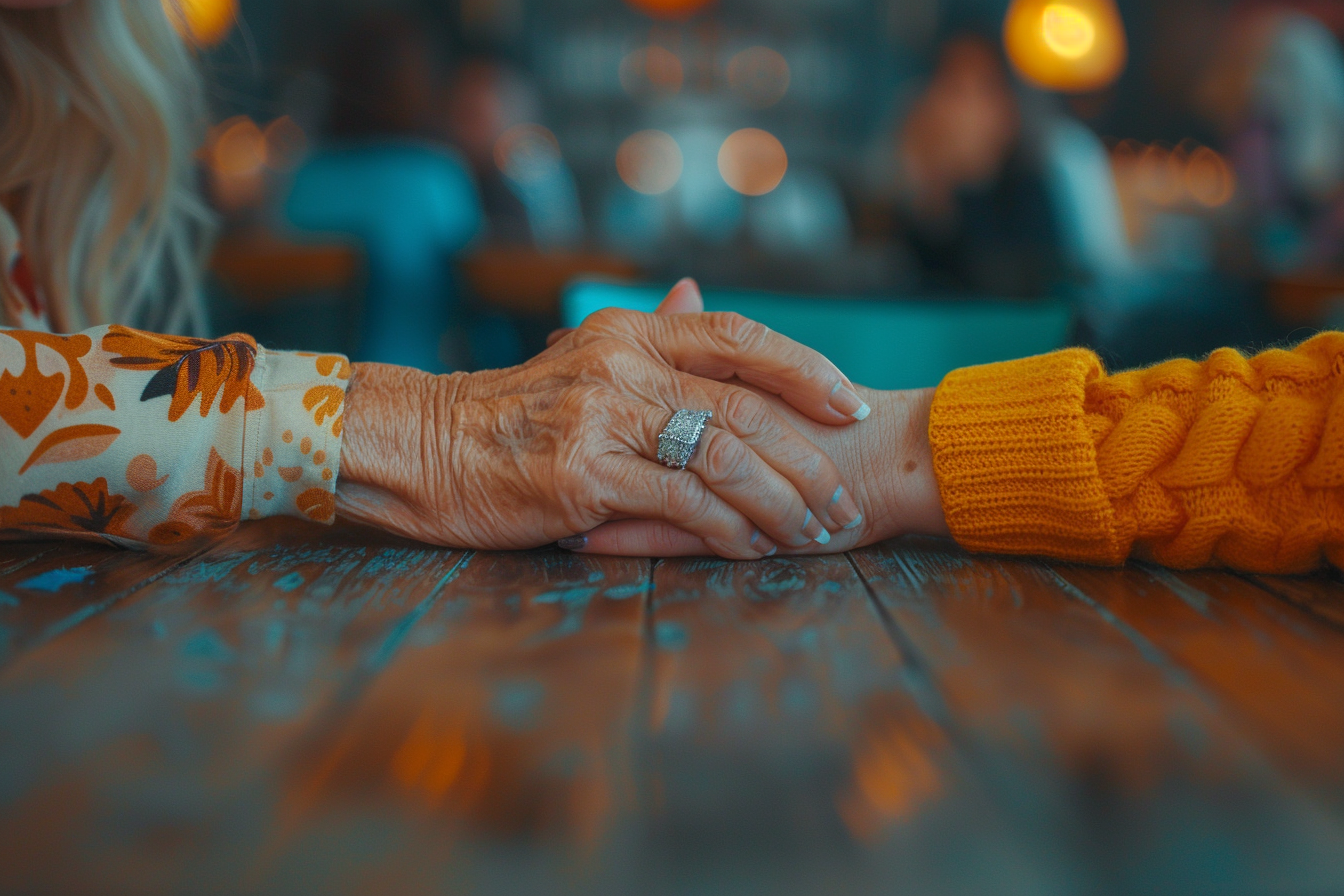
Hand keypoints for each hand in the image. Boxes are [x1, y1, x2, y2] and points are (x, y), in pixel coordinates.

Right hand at [334, 280, 872, 557]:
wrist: (426, 447)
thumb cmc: (511, 413)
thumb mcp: (580, 357)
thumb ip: (647, 332)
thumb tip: (693, 291)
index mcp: (628, 331)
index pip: (738, 334)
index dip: (806, 369)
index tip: (850, 406)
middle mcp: (621, 364)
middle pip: (745, 404)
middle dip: (807, 459)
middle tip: (841, 500)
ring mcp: (601, 418)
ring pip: (723, 456)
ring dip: (779, 502)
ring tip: (810, 533)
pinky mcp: (583, 475)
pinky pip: (681, 502)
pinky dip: (727, 529)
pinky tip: (750, 548)